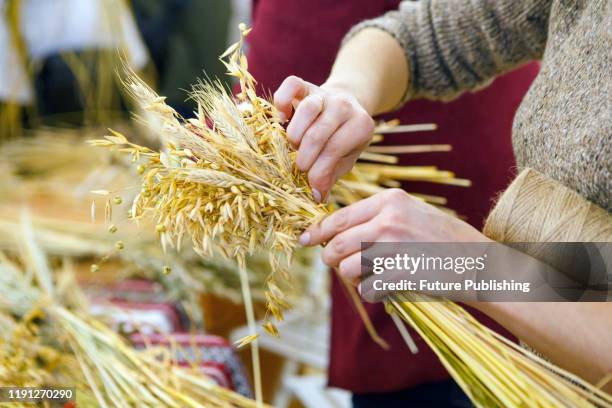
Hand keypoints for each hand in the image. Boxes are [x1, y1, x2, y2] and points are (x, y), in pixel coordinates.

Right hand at [274, 76, 374, 201]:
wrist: (348, 105)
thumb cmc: (344, 140)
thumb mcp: (346, 160)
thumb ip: (331, 177)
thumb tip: (316, 197)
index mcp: (361, 126)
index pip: (334, 151)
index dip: (318, 173)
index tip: (311, 187)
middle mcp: (344, 107)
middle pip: (318, 133)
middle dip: (305, 158)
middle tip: (301, 167)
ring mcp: (324, 94)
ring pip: (306, 109)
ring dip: (294, 134)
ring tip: (293, 146)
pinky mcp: (306, 85)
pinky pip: (291, 85)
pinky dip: (282, 101)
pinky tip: (282, 118)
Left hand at [299, 189, 489, 282]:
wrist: (479, 262)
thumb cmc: (441, 237)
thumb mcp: (409, 212)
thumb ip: (374, 217)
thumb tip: (332, 232)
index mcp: (388, 201)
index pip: (337, 218)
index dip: (316, 232)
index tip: (305, 240)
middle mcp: (388, 220)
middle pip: (336, 245)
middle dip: (332, 259)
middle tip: (341, 265)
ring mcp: (395, 247)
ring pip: (347, 268)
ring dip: (352, 278)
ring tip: (370, 277)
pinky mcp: (402, 273)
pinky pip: (366, 289)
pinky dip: (370, 293)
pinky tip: (385, 288)